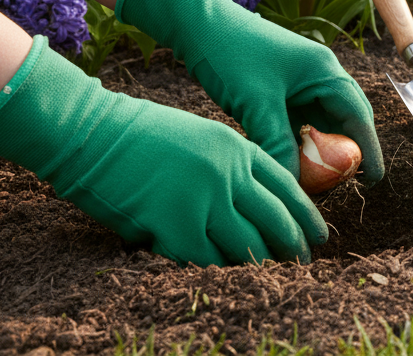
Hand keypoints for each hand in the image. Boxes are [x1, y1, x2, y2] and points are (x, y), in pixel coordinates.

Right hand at [0, 37, 327, 265]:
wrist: (93, 133)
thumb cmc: (139, 134)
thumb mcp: (199, 136)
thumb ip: (229, 164)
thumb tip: (251, 201)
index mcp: (237, 147)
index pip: (287, 185)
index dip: (306, 213)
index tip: (319, 233)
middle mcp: (228, 173)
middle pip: (276, 218)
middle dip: (294, 245)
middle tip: (304, 263)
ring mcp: (204, 200)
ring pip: (247, 244)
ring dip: (261, 265)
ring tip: (271, 279)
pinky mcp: (176, 226)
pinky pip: (208, 260)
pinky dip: (218, 272)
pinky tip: (226, 280)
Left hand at [116, 0, 383, 182]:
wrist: (198, 25)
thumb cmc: (231, 55)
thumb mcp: (257, 105)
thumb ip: (279, 146)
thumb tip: (294, 187)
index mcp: (324, 71)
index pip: (358, 115)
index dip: (368, 149)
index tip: (374, 180)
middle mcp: (319, 76)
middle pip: (345, 120)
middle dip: (346, 152)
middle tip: (343, 186)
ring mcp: (300, 82)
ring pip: (321, 123)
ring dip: (320, 149)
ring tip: (317, 181)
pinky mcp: (281, 90)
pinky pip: (299, 122)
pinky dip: (299, 142)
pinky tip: (290, 161)